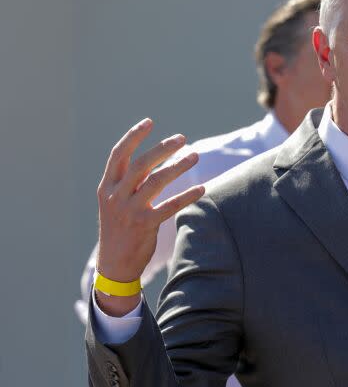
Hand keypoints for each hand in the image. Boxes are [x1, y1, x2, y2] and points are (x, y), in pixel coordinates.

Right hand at [96, 118, 203, 284]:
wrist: (114, 264)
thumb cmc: (119, 229)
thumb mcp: (114, 203)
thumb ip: (129, 182)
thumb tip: (153, 159)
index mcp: (106, 187)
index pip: (118, 155)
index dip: (133, 136)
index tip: (149, 122)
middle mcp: (115, 196)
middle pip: (140, 164)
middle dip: (162, 148)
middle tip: (183, 138)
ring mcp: (128, 211)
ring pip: (156, 182)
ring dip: (178, 166)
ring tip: (195, 156)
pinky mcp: (144, 225)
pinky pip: (170, 206)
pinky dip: (187, 195)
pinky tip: (201, 188)